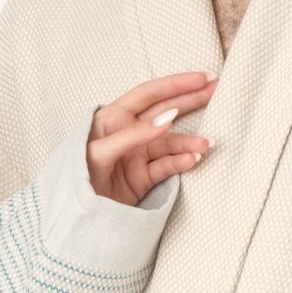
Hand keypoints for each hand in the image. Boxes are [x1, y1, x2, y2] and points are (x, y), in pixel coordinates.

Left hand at [87, 73, 213, 204]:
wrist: (75, 213)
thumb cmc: (78, 174)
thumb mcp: (101, 151)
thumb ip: (133, 135)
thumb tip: (167, 119)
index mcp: (113, 118)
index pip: (148, 94)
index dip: (174, 85)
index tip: (199, 79)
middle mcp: (129, 133)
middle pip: (165, 111)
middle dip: (191, 101)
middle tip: (216, 91)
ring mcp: (138, 155)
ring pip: (170, 143)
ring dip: (189, 142)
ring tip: (206, 144)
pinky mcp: (143, 177)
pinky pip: (166, 165)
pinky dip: (181, 162)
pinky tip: (193, 160)